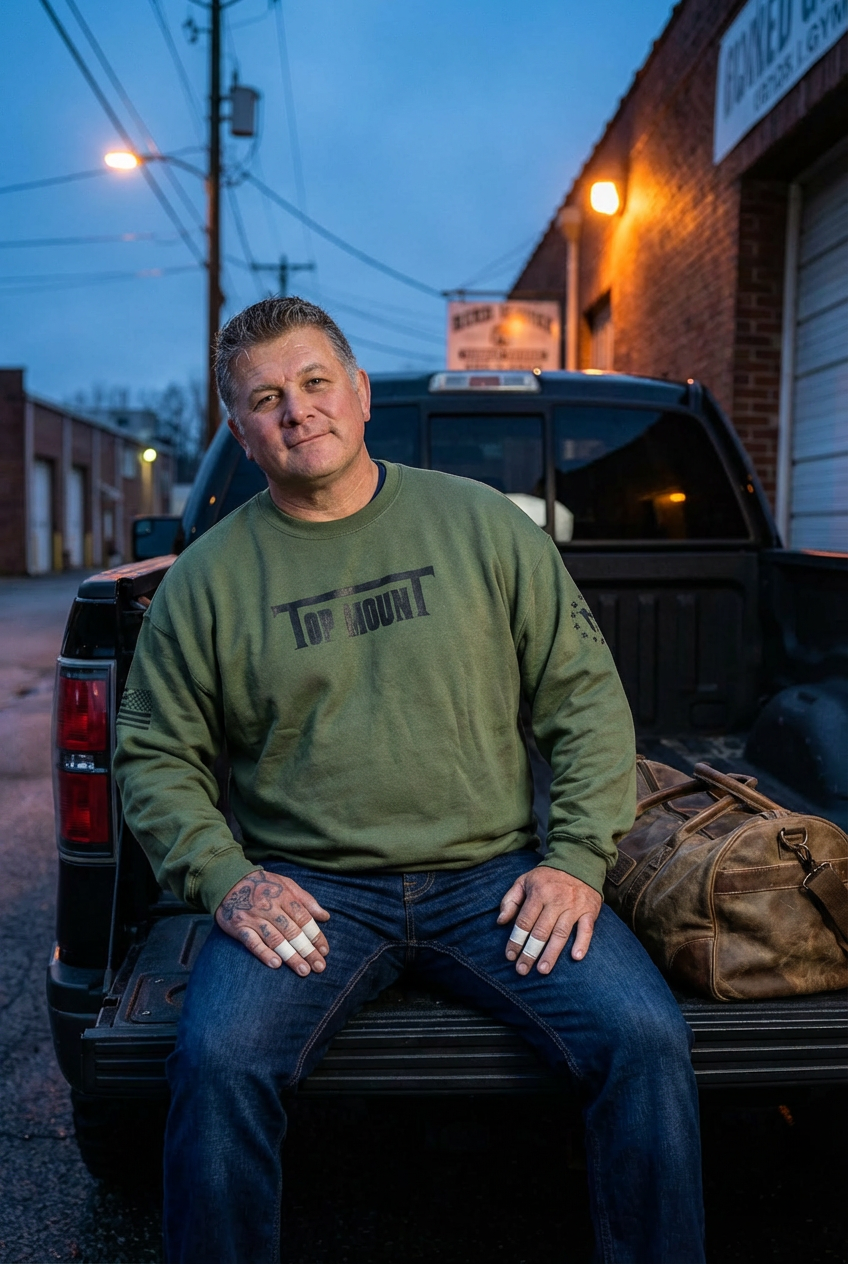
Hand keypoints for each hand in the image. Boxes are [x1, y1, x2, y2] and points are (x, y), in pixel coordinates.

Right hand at [215, 870, 329, 974]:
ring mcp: (254, 918)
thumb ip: (306, 900)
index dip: (315, 935)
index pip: (303, 918)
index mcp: (284, 896)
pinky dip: (264, 953)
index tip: (325, 951)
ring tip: (303, 970)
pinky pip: (252, 942)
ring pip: (275, 939)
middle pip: (292, 931)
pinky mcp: (239, 927)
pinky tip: (276, 964)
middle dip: (307, 950)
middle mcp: (270, 907)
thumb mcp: (287, 884)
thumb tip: (326, 916)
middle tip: (319, 966)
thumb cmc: (263, 884)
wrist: (228, 880)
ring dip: (290, 956)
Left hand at [496, 867, 601, 974]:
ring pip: (561, 933)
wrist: (579, 862)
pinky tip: (576, 957)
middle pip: (541, 931)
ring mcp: (574, 907)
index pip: (524, 921)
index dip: (516, 940)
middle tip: (522, 970)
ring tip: (542, 970)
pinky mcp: (590, 911)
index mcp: (538, 893)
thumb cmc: (547, 877)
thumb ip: (510, 900)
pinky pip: (587, 929)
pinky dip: (582, 943)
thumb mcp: (524, 881)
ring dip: (552, 953)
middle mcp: (556, 901)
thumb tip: (500, 921)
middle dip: (530, 952)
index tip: (510, 956)